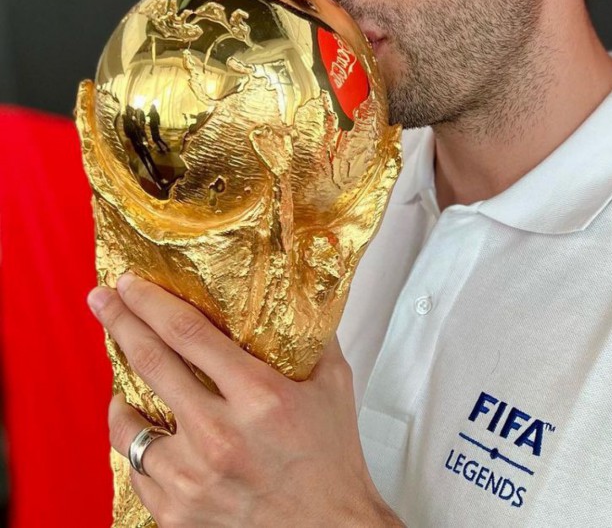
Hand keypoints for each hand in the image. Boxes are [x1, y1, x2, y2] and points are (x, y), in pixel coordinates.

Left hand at [87, 274, 403, 527]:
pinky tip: (138, 429)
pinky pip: (136, 469)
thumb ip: (313, 336)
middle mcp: (220, 435)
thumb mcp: (333, 385)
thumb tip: (299, 292)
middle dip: (119, 322)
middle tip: (101, 298)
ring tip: (119, 375)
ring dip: (118, 393)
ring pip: (128, 425)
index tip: (130, 283)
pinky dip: (134, 444)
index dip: (151, 303)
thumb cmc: (333, 457)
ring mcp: (194, 477)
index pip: (187, 334)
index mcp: (259, 396)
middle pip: (150, 363)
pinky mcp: (179, 512)